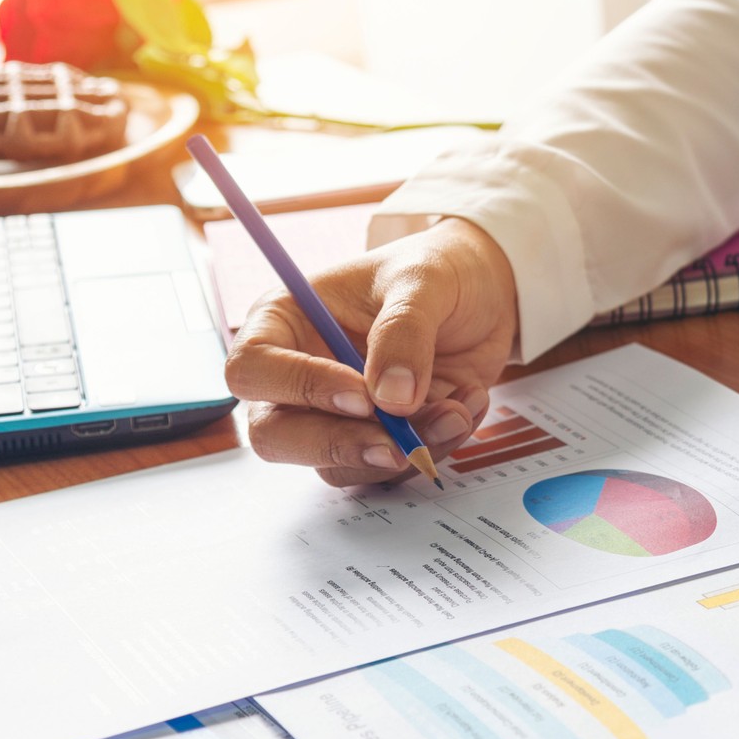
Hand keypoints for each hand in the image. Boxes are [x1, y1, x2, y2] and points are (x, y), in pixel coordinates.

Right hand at [224, 217, 518, 486]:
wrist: (485, 291)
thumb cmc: (437, 269)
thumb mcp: (423, 281)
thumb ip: (403, 331)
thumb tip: (391, 399)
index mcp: (286, 322)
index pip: (252, 369)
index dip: (299, 389)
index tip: (362, 396)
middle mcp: (298, 375)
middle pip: (275, 435)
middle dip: (338, 445)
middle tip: (397, 444)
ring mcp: (336, 413)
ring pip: (334, 464)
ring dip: (398, 451)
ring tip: (456, 411)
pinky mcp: (377, 437)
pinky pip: (386, 468)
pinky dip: (431, 449)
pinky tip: (465, 408)